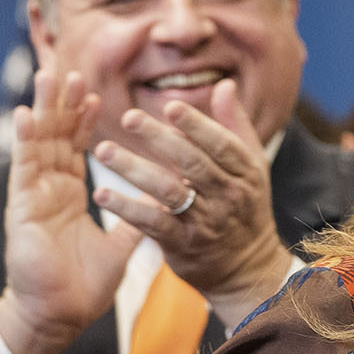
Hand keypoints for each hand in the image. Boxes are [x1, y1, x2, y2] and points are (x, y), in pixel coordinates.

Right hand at [0, 70, 141, 353]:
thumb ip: (134, 220)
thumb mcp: (119, 246)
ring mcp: (33, 195)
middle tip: (68, 67)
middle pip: (55, 136)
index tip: (94, 92)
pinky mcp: (22, 208)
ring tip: (48, 75)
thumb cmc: (82, 286)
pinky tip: (26, 113)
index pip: (75, 148)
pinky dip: (26, 139)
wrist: (58, 316)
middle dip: (61, 102)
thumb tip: (159, 203)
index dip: (83, 120)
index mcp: (68, 195)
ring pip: (38, 142)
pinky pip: (24, 167)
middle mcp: (48, 189)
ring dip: (44, 108)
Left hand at [92, 79, 291, 327]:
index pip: (222, 144)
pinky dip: (128, 209)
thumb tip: (223, 84)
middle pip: (193, 164)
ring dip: (134, 170)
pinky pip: (153, 224)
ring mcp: (207, 222)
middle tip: (126, 117)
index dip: (197, 125)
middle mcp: (229, 196)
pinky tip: (103, 195)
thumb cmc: (243, 207)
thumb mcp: (250, 167)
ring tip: (103, 151)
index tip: (170, 106)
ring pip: (169, 192)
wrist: (247, 269)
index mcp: (246, 172)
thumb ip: (234, 125)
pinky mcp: (184, 245)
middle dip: (159, 139)